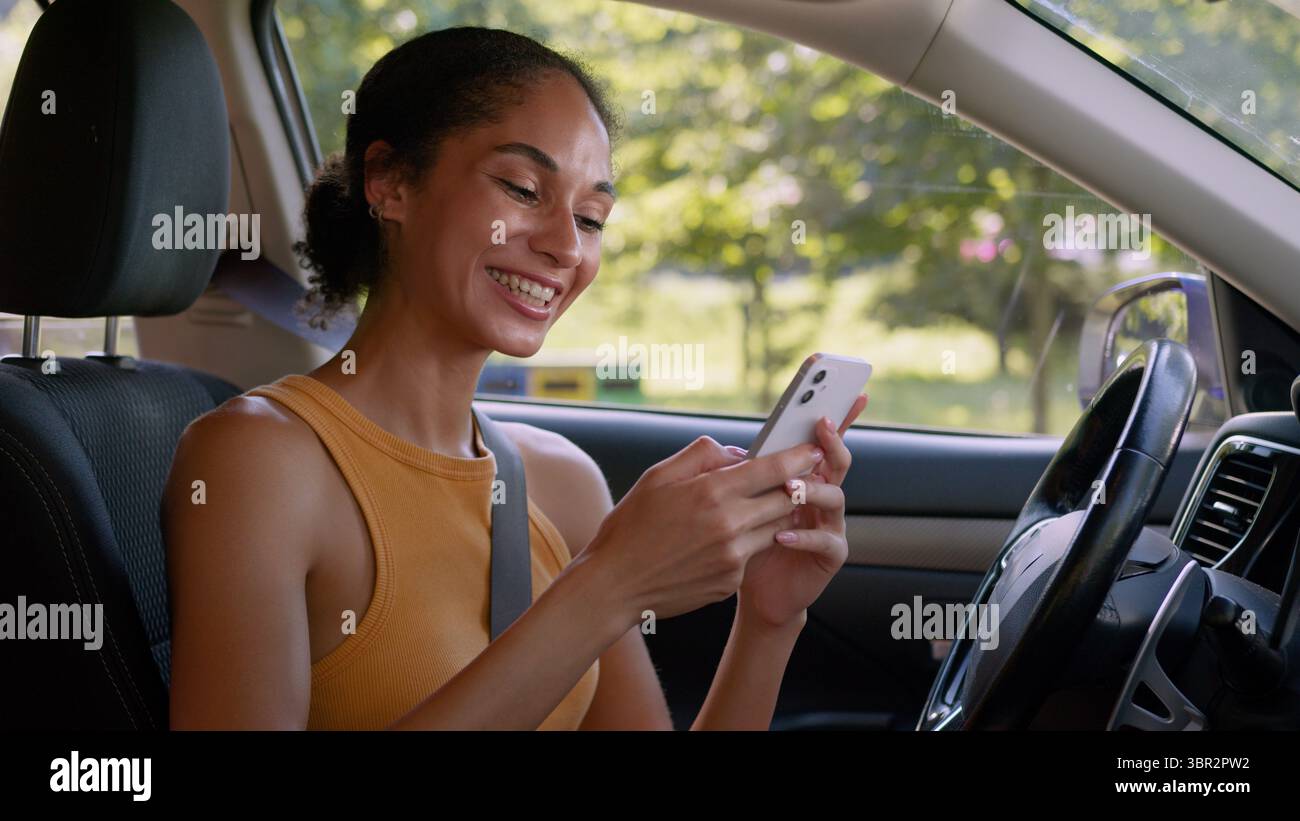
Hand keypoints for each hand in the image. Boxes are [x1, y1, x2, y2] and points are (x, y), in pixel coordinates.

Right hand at [576, 435, 823, 627]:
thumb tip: (737, 453)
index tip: (813, 450)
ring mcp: (733, 557)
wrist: (615, 585)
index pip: (773, 470)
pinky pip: (752, 555)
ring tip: (756, 509)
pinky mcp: (731, 582)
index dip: (799, 457)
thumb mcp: (657, 477)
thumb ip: (701, 455)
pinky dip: (747, 544)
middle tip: (799, 478)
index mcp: (711, 492)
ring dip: (774, 516)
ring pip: (775, 529)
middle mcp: (729, 525)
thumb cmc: (631, 527)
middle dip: (796, 487)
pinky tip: (722, 542)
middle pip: (786, 500)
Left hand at [737, 394, 867, 629]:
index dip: (839, 418)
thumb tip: (734, 451)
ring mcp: (830, 523)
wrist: (757, 591)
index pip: (822, 443)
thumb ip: (746, 477)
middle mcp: (822, 496)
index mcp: (804, 478)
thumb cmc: (748, 541)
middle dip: (833, 441)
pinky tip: (781, 535)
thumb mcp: (742, 503)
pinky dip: (803, 535)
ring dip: (813, 488)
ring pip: (834, 496)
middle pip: (837, 462)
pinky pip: (825, 539)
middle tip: (822, 425)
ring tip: (790, 488)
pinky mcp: (831, 554)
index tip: (850, 392)